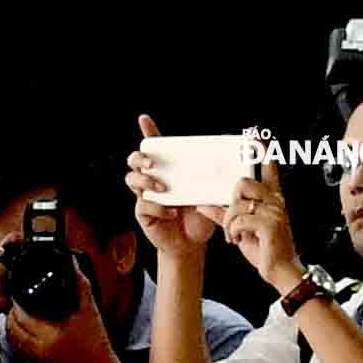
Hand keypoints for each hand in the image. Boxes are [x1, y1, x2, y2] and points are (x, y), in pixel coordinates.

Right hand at [131, 122, 218, 269]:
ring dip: (145, 181)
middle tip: (154, 163)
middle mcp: (153, 180)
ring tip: (163, 188)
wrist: (193, 243)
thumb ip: (215, 182)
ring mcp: (146, 196)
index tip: (145, 119)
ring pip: (131, 179)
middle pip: (135, 160)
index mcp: (168, 170)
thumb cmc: (200, 215)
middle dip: (140, 157)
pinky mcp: (144, 214)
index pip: (155, 147)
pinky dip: (158, 208)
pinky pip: (143, 205)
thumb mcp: (209, 195)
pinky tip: (172, 214)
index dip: (148, 131)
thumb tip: (231, 168)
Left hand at [217, 164, 308, 296]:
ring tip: (234, 236)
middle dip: (230, 202)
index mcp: (272, 200)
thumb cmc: (265, 250)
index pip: (269, 172)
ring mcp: (274, 212)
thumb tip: (204, 205)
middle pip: (243, 183)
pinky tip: (239, 240)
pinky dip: (233, 232)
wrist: (280, 271)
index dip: (263, 155)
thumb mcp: (241, 230)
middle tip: (232, 222)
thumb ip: (225, 216)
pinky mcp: (270, 224)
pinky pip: (239, 220)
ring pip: (237, 204)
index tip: (257, 139)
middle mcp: (275, 202)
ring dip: (229, 223)